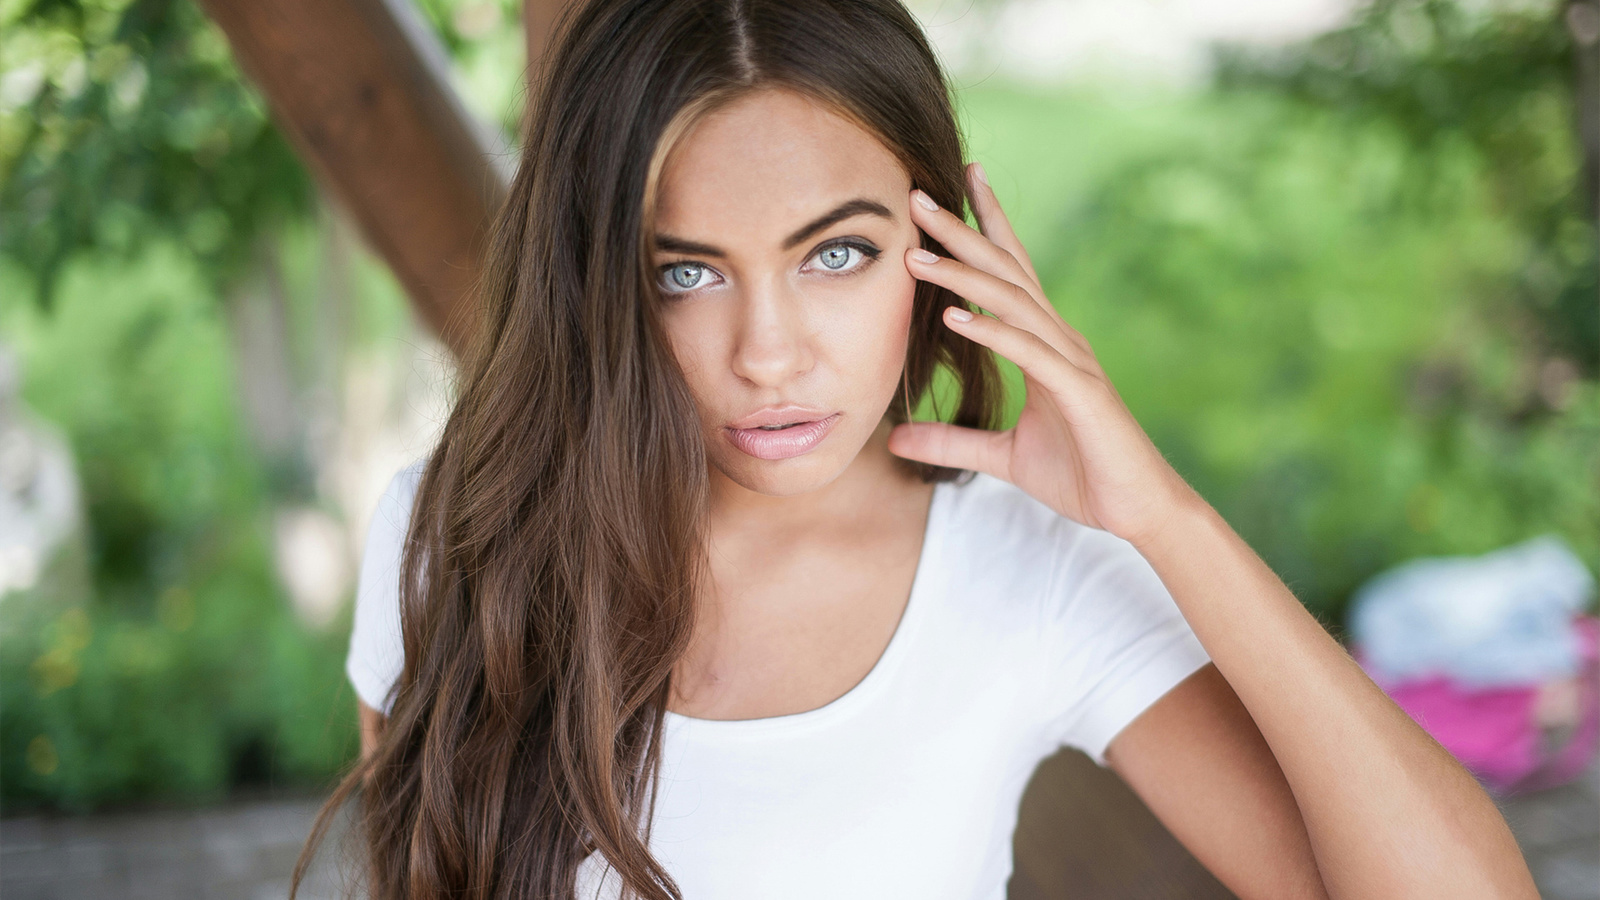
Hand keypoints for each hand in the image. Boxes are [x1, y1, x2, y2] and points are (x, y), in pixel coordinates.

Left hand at [887, 163, 1197, 548]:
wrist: (1138, 510)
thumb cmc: (1081, 475)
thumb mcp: (1002, 457)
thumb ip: (952, 442)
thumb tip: (896, 441)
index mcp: (1045, 344)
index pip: (1011, 274)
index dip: (984, 228)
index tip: (953, 189)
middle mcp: (1059, 339)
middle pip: (1006, 271)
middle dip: (963, 231)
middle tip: (918, 196)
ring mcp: (1072, 361)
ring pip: (1013, 302)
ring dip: (963, 275)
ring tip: (918, 253)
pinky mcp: (1079, 391)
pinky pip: (1029, 353)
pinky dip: (991, 331)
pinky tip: (954, 317)